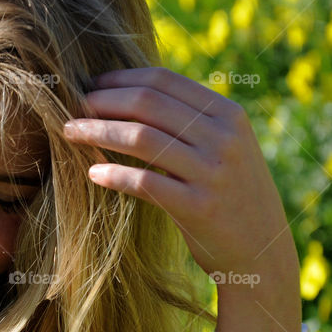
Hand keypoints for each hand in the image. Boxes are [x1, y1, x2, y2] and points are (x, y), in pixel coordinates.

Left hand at [62, 67, 297, 284]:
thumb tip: (128, 95)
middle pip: (147, 104)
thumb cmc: (229, 196)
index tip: (90, 85)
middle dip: (102, 102)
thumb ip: (191, 122)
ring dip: (98, 132)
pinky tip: (93, 174)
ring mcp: (214, 172)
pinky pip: (145, 183)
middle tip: (71, 109)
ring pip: (142, 139)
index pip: (163, 81)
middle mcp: (224, 137)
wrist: (260, 252)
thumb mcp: (224, 148)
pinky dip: (114, 175)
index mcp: (228, 114)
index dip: (119, 79)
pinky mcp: (200, 208)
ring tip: (70, 134)